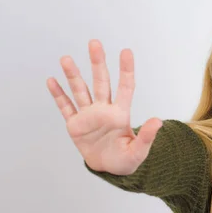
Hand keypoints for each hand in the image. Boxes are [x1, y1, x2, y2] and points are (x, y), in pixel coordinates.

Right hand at [46, 39, 162, 174]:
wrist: (109, 169)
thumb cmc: (126, 160)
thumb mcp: (139, 151)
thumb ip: (147, 136)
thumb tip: (159, 121)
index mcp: (121, 114)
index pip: (125, 87)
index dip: (126, 70)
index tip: (126, 51)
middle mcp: (104, 110)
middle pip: (101, 82)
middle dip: (98, 63)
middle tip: (94, 43)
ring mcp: (89, 116)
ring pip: (80, 91)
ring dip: (73, 75)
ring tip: (66, 59)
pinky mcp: (76, 125)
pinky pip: (66, 107)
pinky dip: (59, 95)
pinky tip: (52, 80)